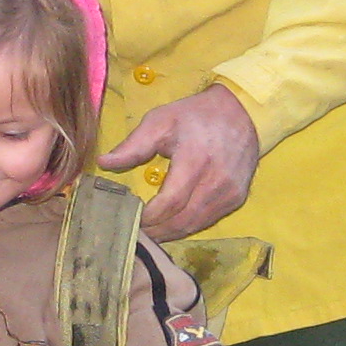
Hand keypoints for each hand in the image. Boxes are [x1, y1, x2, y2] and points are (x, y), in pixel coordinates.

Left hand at [99, 83, 260, 240]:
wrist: (242, 112)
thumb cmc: (196, 115)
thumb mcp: (161, 121)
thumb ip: (133, 145)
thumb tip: (104, 162)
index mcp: (195, 160)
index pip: (170, 202)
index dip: (149, 217)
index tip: (131, 219)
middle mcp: (216, 181)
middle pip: (182, 220)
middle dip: (157, 231)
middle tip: (135, 233)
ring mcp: (230, 192)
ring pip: (195, 225)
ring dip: (171, 233)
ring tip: (150, 233)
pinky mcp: (237, 198)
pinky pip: (208, 220)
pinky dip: (188, 226)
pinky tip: (171, 225)